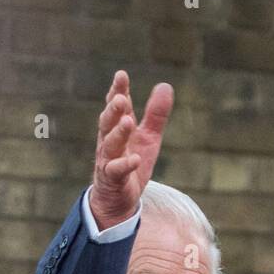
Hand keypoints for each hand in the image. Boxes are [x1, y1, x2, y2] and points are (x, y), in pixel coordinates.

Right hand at [88, 70, 173, 228]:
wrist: (117, 199)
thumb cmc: (130, 163)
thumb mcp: (148, 137)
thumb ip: (155, 114)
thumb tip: (165, 85)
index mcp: (117, 129)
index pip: (117, 107)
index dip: (117, 91)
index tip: (121, 75)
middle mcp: (109, 142)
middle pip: (108, 123)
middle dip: (113, 110)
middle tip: (120, 97)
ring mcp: (108, 161)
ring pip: (110, 145)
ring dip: (118, 133)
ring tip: (128, 121)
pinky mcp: (111, 180)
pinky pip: (116, 171)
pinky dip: (125, 164)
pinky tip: (135, 158)